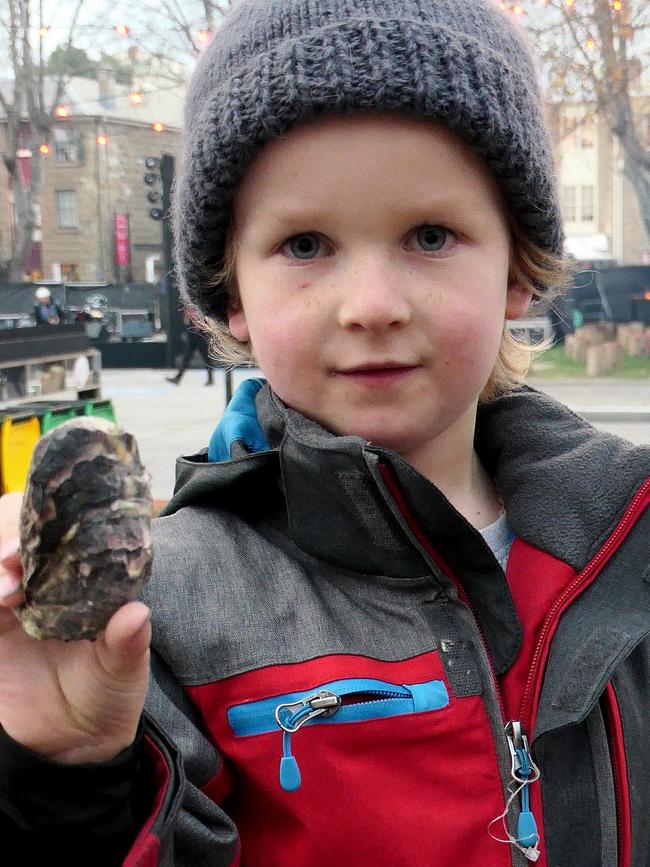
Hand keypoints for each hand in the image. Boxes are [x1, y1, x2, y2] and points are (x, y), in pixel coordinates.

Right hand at [0, 492, 150, 763]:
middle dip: (10, 534)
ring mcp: (13, 605)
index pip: (63, 531)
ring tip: (6, 587)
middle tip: (14, 556)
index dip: (51, 525)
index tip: (47, 536)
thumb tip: (137, 614)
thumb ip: (127, 644)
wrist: (74, 745)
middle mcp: (46, 583)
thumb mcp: (124, 671)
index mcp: (83, 580)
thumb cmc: (108, 694)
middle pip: (16, 532)